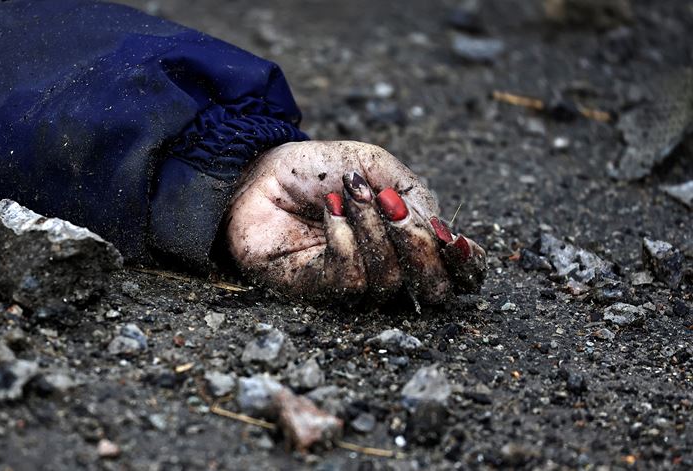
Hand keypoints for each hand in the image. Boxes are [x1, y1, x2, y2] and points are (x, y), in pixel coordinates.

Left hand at [225, 141, 486, 303]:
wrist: (259, 172)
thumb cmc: (317, 171)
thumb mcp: (374, 166)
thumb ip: (413, 194)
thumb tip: (442, 231)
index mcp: (408, 244)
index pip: (454, 275)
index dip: (466, 266)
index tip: (458, 242)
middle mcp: (386, 271)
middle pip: (431, 291)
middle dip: (421, 249)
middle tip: (396, 208)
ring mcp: (351, 286)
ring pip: (388, 281)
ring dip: (374, 229)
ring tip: (352, 193)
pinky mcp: (316, 290)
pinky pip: (348, 277)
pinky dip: (344, 238)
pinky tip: (329, 212)